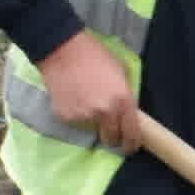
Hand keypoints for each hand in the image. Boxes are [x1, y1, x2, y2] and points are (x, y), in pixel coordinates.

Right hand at [34, 32, 146, 152]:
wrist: (62, 49)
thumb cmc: (95, 55)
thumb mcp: (121, 73)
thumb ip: (125, 95)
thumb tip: (127, 113)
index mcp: (123, 101)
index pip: (132, 134)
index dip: (132, 143)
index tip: (130, 146)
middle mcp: (105, 113)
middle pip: (111, 138)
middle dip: (112, 136)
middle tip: (108, 128)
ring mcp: (84, 116)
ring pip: (91, 130)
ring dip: (92, 122)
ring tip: (86, 101)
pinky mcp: (66, 117)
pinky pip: (75, 122)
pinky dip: (75, 114)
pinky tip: (73, 97)